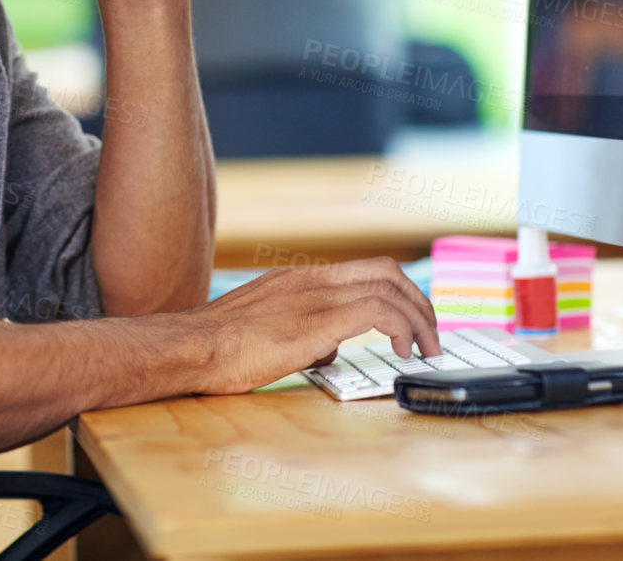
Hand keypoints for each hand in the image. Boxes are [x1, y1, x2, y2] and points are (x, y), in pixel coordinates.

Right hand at [188, 257, 442, 393]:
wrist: (192, 347)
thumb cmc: (219, 347)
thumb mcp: (266, 327)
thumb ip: (304, 330)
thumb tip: (331, 346)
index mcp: (298, 279)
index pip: (365, 269)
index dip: (399, 293)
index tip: (412, 322)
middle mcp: (310, 280)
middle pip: (386, 270)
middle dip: (418, 302)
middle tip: (430, 335)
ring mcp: (314, 297)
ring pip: (389, 286)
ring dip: (420, 318)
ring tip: (425, 348)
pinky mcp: (317, 321)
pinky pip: (377, 310)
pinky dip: (402, 328)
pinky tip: (403, 352)